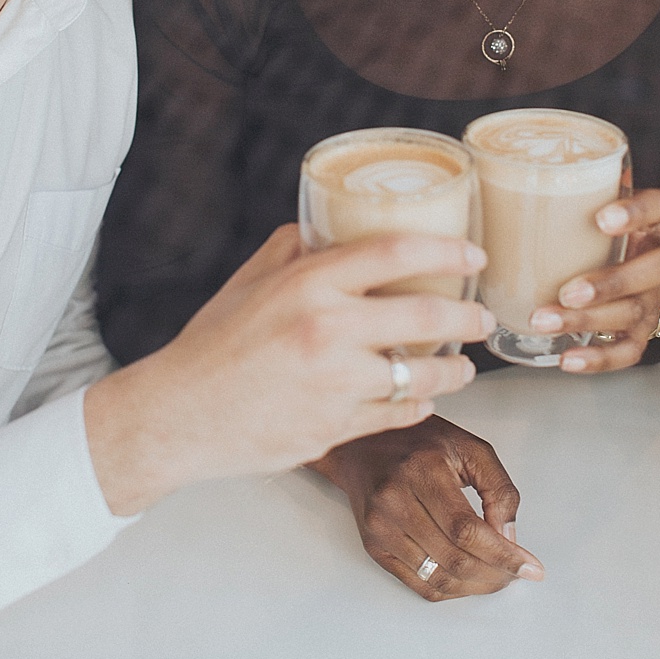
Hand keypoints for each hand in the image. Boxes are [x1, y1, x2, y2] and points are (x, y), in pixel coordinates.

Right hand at [84, 225, 492, 515]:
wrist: (180, 413)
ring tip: (460, 366)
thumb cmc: (212, 345)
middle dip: (468, 318)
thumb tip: (331, 230)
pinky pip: (398, 414)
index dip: (445, 252)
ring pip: (422, 375)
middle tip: (479, 318)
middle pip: (427, 316)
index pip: (394, 253)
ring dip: (453, 371)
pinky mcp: (336, 428)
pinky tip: (419, 397)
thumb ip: (291, 252)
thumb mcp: (246, 282)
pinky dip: (417, 404)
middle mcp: (326, 330)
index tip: (472, 256)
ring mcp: (335, 384)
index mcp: (306, 285)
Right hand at [311, 416, 543, 600]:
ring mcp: (379, 526)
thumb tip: (509, 539)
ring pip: (438, 578)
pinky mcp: (373, 544)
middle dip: (496, 575)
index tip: (531, 568)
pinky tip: (468, 577)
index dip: (503, 556)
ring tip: (496, 576)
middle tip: (517, 573)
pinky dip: (451, 589)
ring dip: (476, 587)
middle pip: (454, 559)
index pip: (466, 530)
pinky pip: (418, 583)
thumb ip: (499, 490)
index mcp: (420, 470)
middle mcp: (393, 500)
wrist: (359, 444)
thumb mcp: (470, 449)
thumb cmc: (418, 442)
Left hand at [525, 187, 659, 372]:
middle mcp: (657, 260)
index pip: (659, 206)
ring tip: (545, 320)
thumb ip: (555, 193)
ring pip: (636, 312)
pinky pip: (629, 351)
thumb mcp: (576, 210)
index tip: (602, 219)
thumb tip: (495, 167)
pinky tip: (568, 358)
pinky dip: (599, 359)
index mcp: (644, 222)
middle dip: (611, 282)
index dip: (638, 212)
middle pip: (656, 269)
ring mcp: (653, 299)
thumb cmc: (582, 235)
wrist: (603, 269)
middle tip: (568, 291)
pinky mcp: (641, 333)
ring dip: (589, 320)